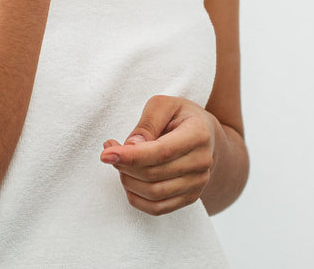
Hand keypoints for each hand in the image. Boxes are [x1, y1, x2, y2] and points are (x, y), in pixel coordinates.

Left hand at [100, 95, 216, 215]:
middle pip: (153, 174)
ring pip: (153, 193)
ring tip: (121, 164)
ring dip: (128, 181)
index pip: (161, 152)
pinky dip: (136, 198)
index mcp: (198, 134)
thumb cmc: (181, 117)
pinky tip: (130, 181)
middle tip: (110, 153)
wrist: (207, 137)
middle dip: (124, 166)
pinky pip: (157, 208)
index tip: (106, 154)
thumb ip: (148, 122)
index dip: (131, 156)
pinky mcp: (190, 197)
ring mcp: (198, 183)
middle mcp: (202, 161)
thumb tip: (131, 146)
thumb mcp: (165, 105)